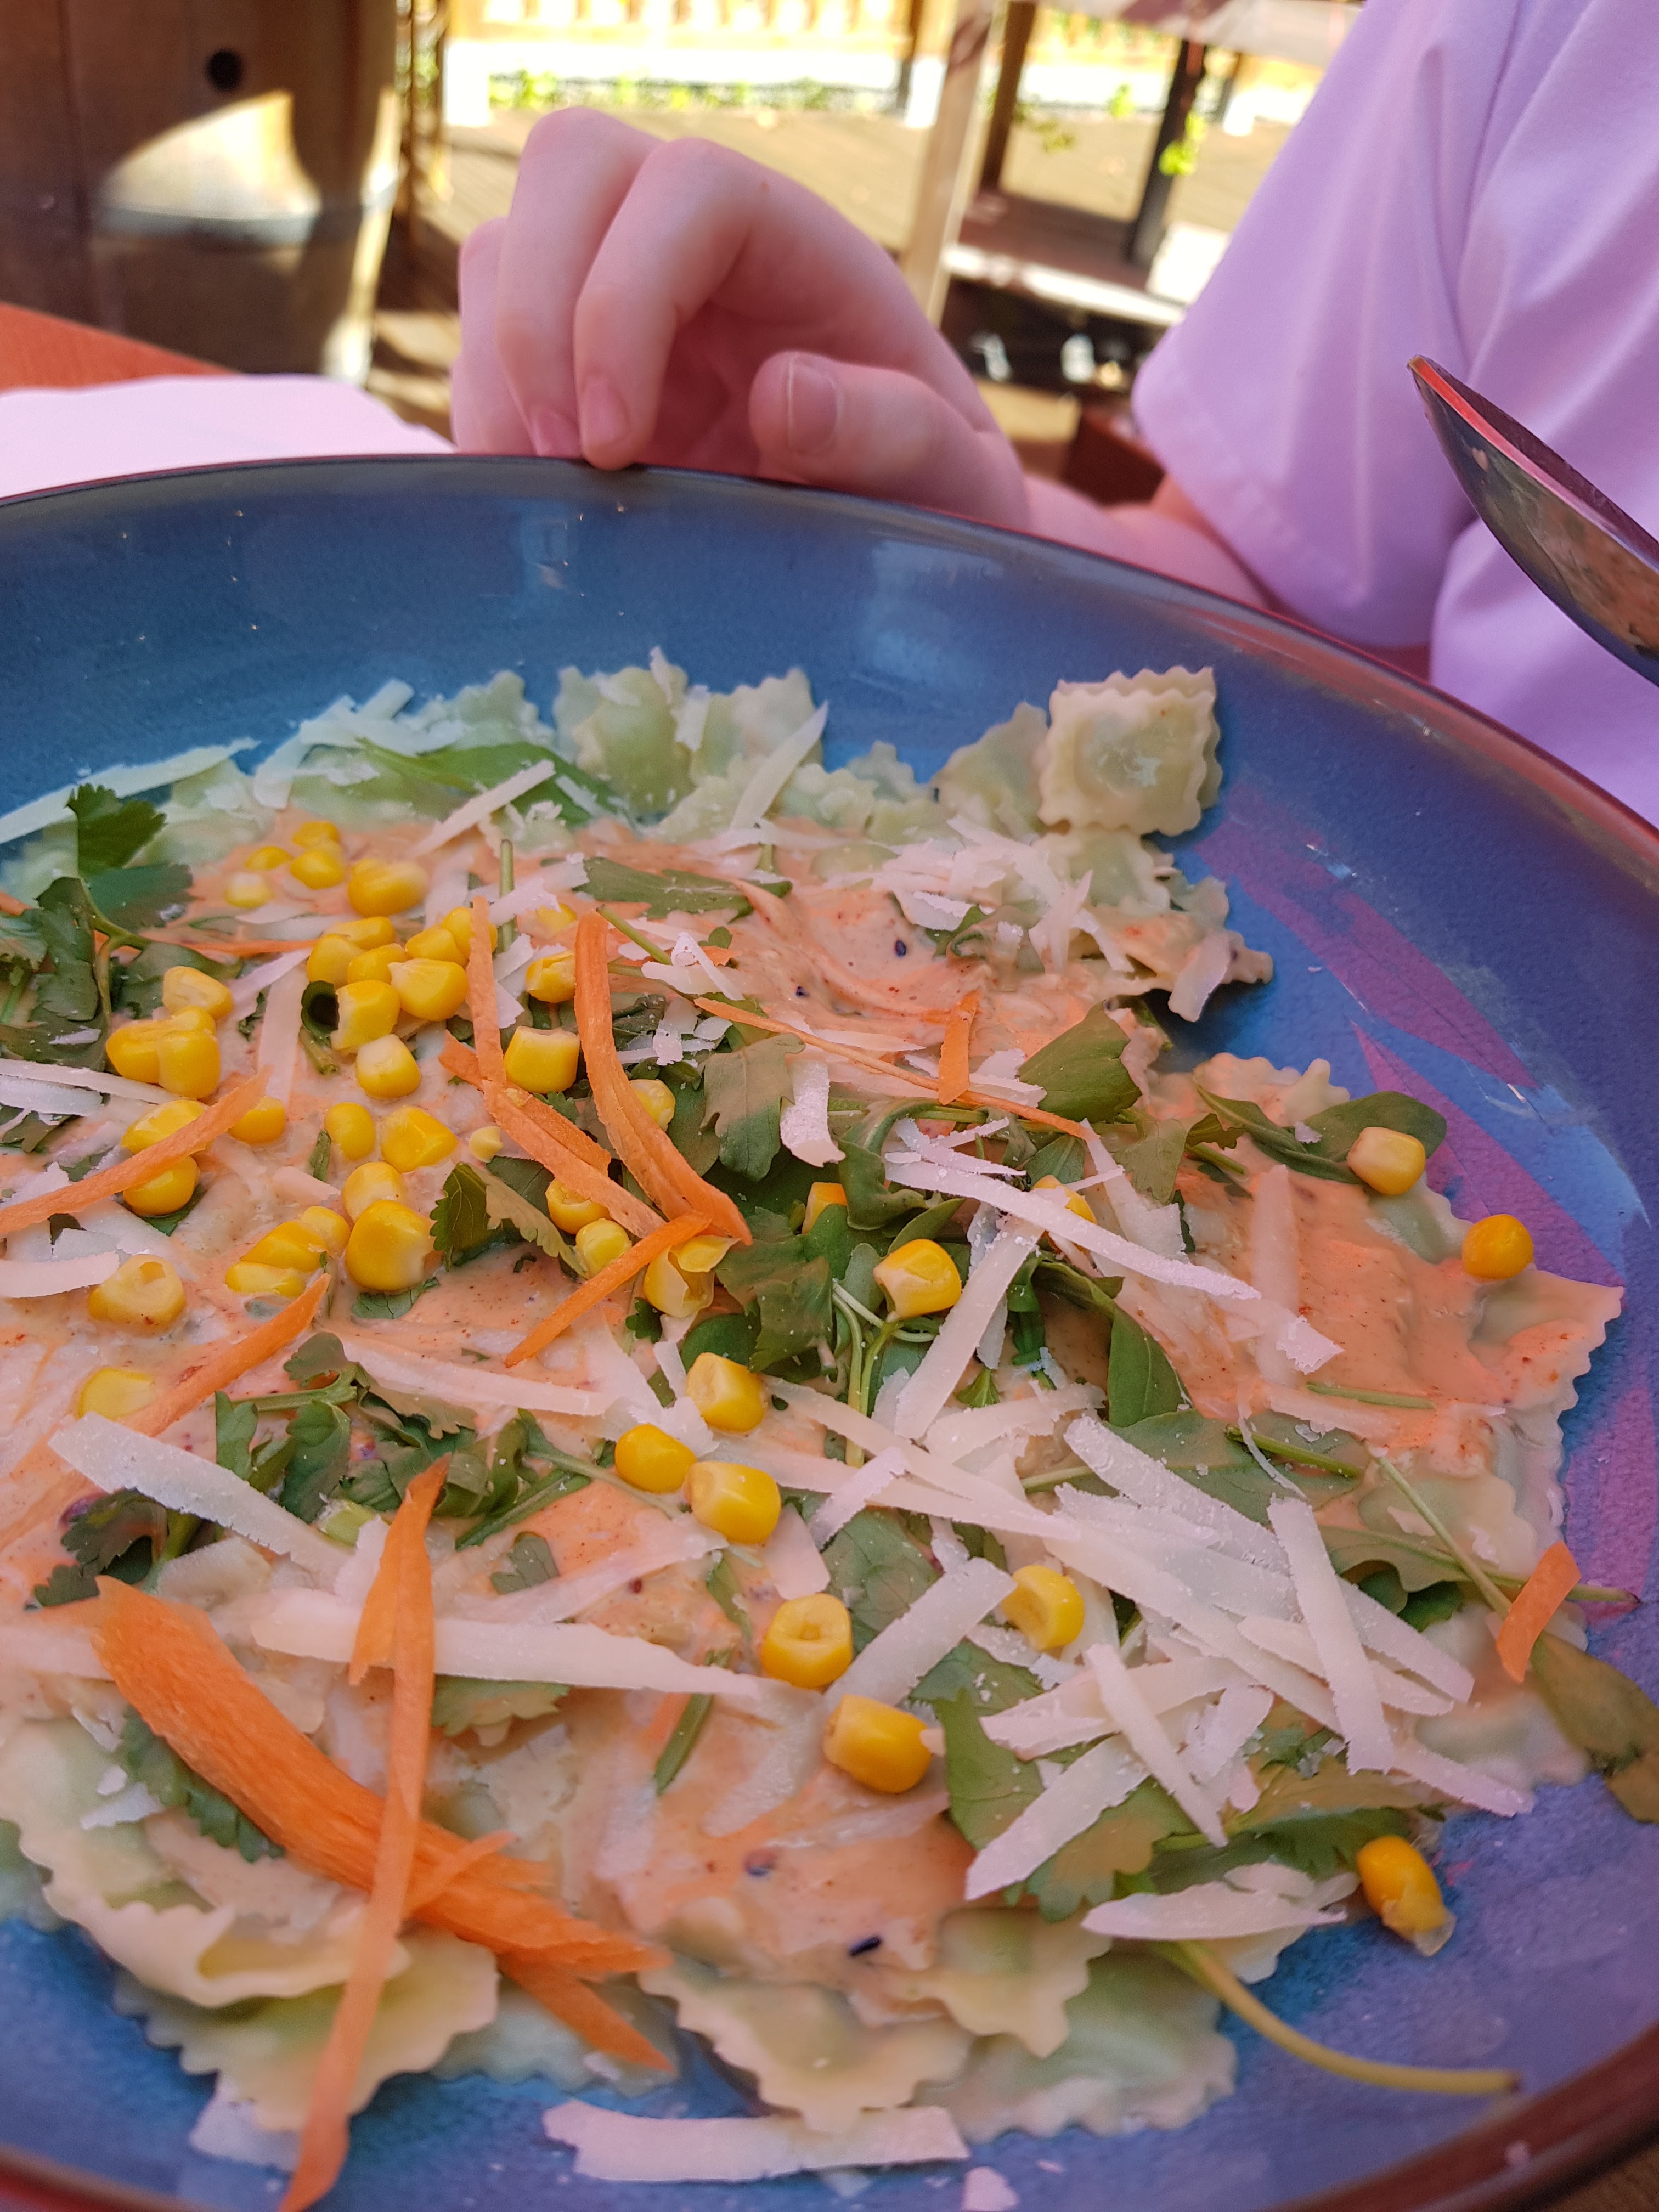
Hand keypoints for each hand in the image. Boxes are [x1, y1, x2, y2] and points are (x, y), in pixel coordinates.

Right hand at [451, 109, 1030, 529]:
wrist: (895, 537)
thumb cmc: (933, 500)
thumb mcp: (955, 481)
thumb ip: (899, 435)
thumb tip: (786, 398)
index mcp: (798, 243)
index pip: (688, 188)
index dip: (626, 297)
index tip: (618, 443)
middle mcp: (696, 240)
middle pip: (571, 166)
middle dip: (538, 317)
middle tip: (568, 462)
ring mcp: (619, 287)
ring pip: (504, 254)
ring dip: (501, 379)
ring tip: (553, 503)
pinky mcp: (569, 359)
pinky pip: (484, 348)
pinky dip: (488, 423)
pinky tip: (538, 508)